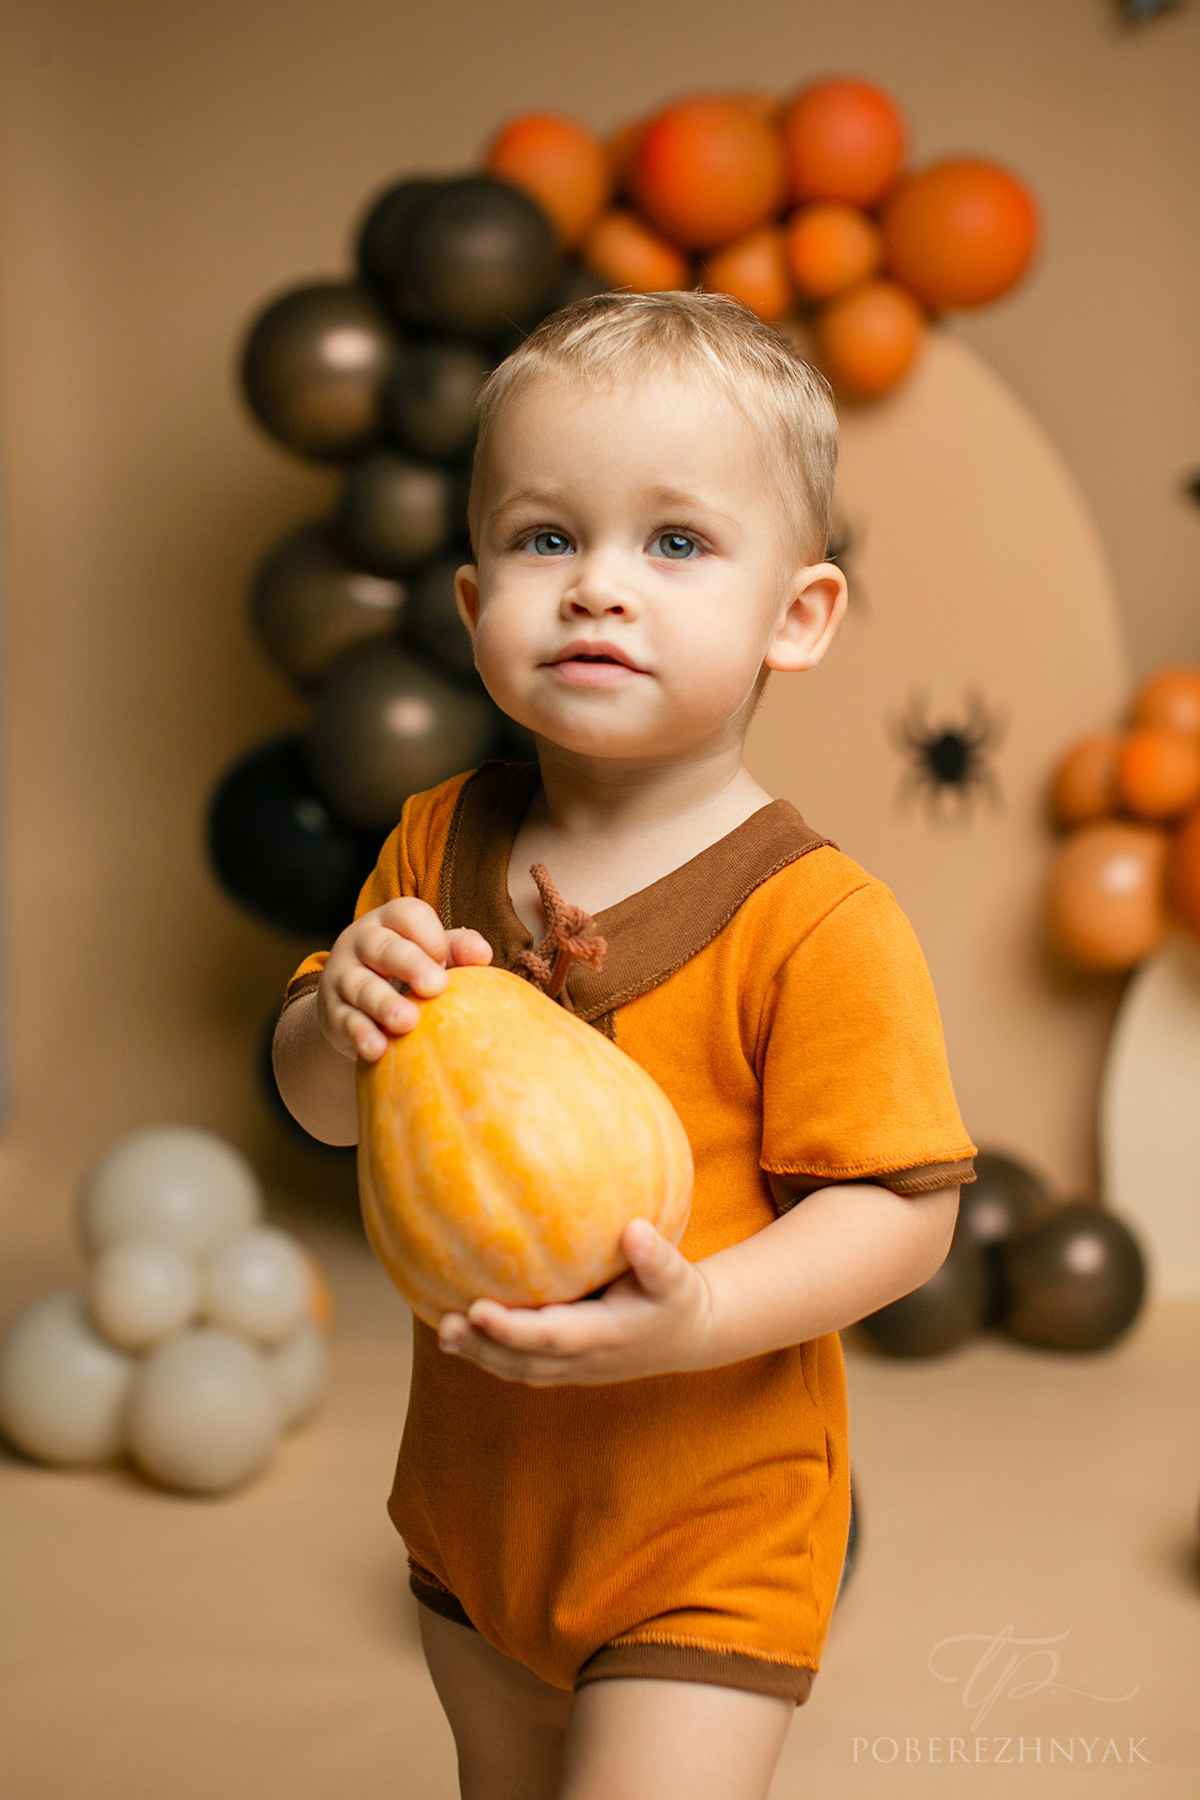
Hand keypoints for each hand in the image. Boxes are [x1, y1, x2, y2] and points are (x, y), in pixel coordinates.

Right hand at [317, 898, 491, 1061]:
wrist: (353, 1002)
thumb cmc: (406, 971)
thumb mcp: (430, 953)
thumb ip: (457, 948)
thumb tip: (483, 955)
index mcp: (389, 921)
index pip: (407, 914)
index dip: (429, 934)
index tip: (445, 959)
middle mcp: (361, 942)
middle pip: (383, 948)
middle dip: (410, 965)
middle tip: (435, 986)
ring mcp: (342, 976)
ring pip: (361, 986)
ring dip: (384, 1004)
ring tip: (407, 1021)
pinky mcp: (332, 1011)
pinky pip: (345, 1021)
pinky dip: (360, 1034)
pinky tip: (377, 1048)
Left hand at [435, 1218, 715, 1385]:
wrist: (688, 1338)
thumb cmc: (677, 1298)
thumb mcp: (677, 1277)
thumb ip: (657, 1256)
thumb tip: (633, 1228)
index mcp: (605, 1337)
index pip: (550, 1338)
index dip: (512, 1329)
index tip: (478, 1308)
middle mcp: (584, 1359)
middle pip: (523, 1362)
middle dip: (482, 1347)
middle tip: (444, 1324)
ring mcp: (573, 1367)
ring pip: (517, 1368)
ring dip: (479, 1354)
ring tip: (441, 1328)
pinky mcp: (565, 1365)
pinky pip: (521, 1364)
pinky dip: (490, 1352)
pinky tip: (461, 1328)